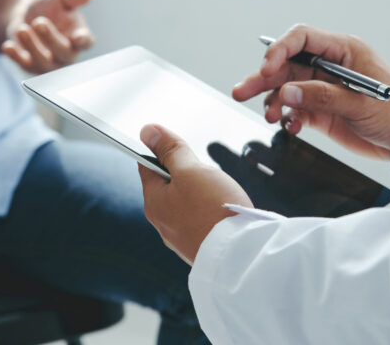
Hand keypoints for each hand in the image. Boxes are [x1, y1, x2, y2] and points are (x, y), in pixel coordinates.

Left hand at [1, 0, 94, 73]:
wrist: (26, 12)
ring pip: (44, 63)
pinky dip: (16, 57)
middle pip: (64, 53)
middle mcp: (67, 53)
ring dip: (33, 47)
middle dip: (51, 39)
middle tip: (39, 21)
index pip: (86, 42)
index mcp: (79, 35)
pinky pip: (24, 65)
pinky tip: (8, 46)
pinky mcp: (30, 65)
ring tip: (22, 29)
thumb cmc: (50, 5)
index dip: (84, 40)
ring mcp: (49, 62)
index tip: (79, 36)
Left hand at [138, 124, 252, 264]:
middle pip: (168, 184)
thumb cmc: (215, 210)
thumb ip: (170, 150)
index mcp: (153, 202)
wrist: (243, 257)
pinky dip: (210, 209)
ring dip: (200, 191)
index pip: (146, 166)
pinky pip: (201, 219)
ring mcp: (181, 237)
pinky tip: (224, 210)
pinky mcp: (200, 246)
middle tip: (205, 173)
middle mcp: (162, 222)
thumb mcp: (190, 169)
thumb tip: (147, 131)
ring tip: (218, 192)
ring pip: (186, 201)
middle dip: (187, 172)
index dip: (161, 150)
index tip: (177, 146)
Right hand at [232, 24, 389, 159]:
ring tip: (269, 115)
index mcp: (340, 51)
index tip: (266, 68)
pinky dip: (287, 117)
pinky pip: (293, 109)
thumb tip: (287, 93)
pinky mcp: (318, 108)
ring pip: (284, 88)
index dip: (279, 50)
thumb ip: (322, 96)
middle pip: (284, 65)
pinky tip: (290, 125)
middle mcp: (326, 66)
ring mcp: (320, 87)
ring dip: (271, 101)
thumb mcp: (360, 102)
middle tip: (242, 91)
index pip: (300, 39)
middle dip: (262, 78)